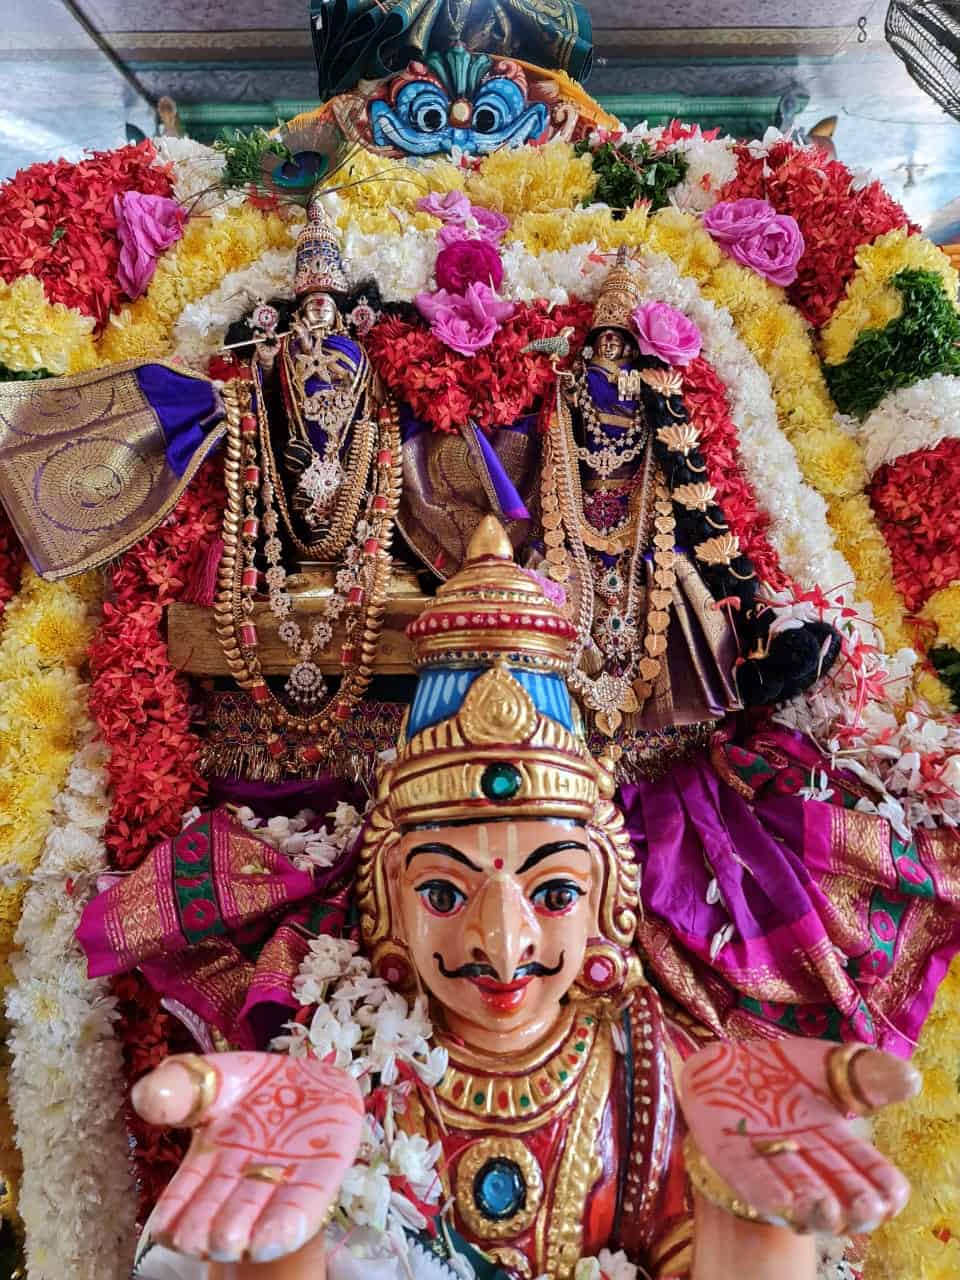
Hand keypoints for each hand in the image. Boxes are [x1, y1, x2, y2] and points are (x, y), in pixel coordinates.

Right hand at [133, 1052, 363, 1264]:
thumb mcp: (215, 1077)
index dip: (174, 1213)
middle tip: (200, 1238)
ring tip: (232, 1241)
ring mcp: (280, 1184)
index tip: (165, 1227)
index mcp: (207, 1163)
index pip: (181, 1198)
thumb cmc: (256, 1087)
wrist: (314, 1082)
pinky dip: (289, 1223)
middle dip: (207, 1228)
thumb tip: (145, 1094)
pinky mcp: (319, 1181)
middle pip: (216, 1217)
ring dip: (244, 1233)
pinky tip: (276, 1238)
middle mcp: (240, 1184)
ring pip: (258, 1220)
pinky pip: (304, 1207)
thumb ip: (181, 1085)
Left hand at [681, 1039, 918, 1235]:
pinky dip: (768, 1194)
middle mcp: (806, 1161)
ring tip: (827, 1207)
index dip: (883, 1185)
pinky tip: (785, 1202)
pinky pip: (751, 1183)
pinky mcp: (731, 1161)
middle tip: (866, 1206)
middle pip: (838, 1193)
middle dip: (855, 1204)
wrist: (721, 1061)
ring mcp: (769, 1164)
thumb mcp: (827, 1063)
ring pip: (798, 1195)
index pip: (868, 1170)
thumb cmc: (780, 1069)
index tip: (894, 1194)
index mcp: (835, 1141)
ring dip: (814, 1206)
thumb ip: (865, 1073)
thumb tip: (913, 1080)